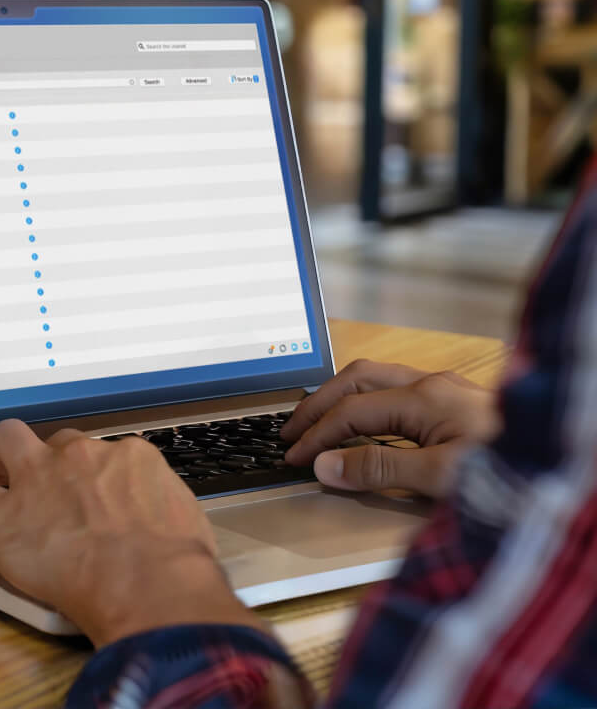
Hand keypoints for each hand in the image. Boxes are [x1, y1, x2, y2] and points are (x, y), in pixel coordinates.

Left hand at [0, 420, 263, 646]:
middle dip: (45, 456)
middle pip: (54, 439)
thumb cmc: (178, 561)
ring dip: (0, 465)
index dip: (91, 480)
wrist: (150, 583)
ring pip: (5, 442)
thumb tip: (159, 516)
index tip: (90, 504)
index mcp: (129, 456)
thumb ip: (160, 503)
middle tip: (42, 488)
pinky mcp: (5, 512)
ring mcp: (40, 476)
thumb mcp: (181, 516)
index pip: (102, 455)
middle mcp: (82, 455)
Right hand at [281, 360, 499, 496]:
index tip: (293, 457)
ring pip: (375, 378)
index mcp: (425, 398)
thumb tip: (325, 465)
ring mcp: (444, 389)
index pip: (352, 411)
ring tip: (315, 421)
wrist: (564, 462)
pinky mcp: (453, 401)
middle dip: (318, 402)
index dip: (317, 434)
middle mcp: (431, 384)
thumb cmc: (512, 471)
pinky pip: (393, 390)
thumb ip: (380, 470)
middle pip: (356, 378)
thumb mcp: (442, 478)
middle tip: (290, 430)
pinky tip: (362, 422)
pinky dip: (364, 403)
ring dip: (339, 397)